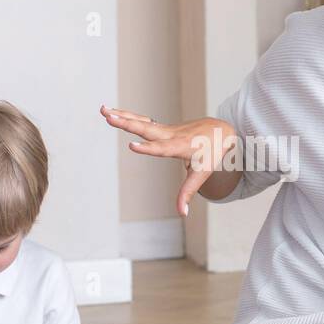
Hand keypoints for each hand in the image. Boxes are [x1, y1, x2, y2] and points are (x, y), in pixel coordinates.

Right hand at [100, 105, 237, 216]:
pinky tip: (112, 111)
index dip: (147, 148)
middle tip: (108, 117)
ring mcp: (165, 129)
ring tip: (103, 110)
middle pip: (145, 129)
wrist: (220, 130)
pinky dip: (128, 115)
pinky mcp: (162, 127)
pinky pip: (142, 121)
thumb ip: (188, 193)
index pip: (161, 148)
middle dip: (126, 123)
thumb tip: (183, 213)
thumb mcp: (202, 174)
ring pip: (141, 122)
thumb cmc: (212, 153)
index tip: (132, 145)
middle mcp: (170, 135)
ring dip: (122, 116)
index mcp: (179, 147)